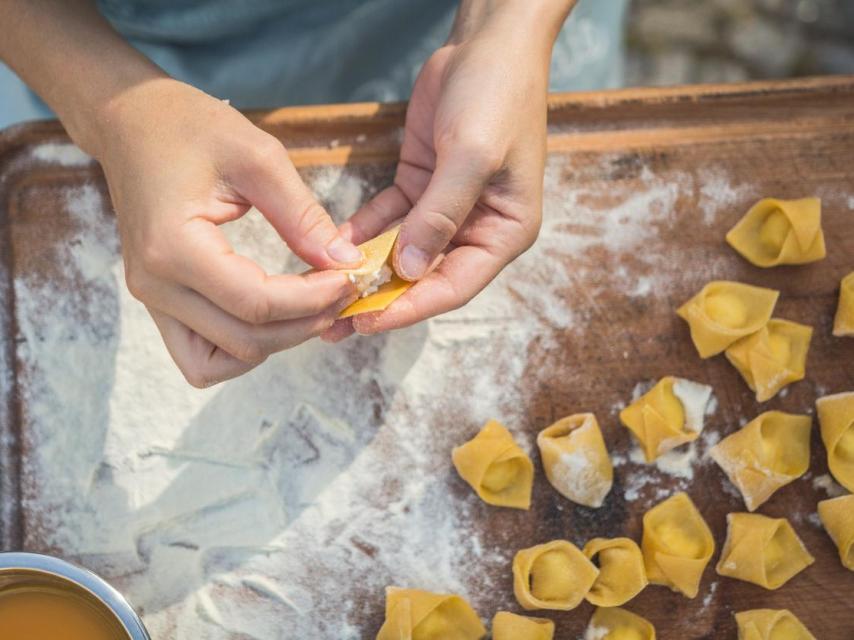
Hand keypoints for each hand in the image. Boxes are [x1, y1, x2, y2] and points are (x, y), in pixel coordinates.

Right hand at [99, 79, 360, 385]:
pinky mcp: (158, 301)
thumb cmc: (189, 127)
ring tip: (311, 307)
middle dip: (304, 323)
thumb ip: (302, 216)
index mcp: (173, 247)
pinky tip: (274, 315)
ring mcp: (151, 299)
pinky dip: (241, 347)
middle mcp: (155, 285)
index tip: (350, 277)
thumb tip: (345, 262)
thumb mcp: (257, 157)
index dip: (313, 300)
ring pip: (220, 362)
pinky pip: (200, 355)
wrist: (131, 123)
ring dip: (274, 343)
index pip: (256, 304)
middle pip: (245, 341)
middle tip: (342, 292)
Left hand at [324, 1, 572, 341]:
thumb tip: (406, 269)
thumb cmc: (496, 98)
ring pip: (403, 252)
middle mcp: (477, 228)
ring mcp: (448, 208)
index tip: (366, 320)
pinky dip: (363, 232)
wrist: (487, 43)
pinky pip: (389, 218)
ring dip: (367, 271)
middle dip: (382, 297)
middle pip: (425, 276)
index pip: (453, 286)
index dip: (409, 307)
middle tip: (334, 321)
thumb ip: (440, 215)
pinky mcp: (421, 185)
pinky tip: (333, 245)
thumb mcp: (472, 157)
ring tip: (325, 294)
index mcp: (504, 232)